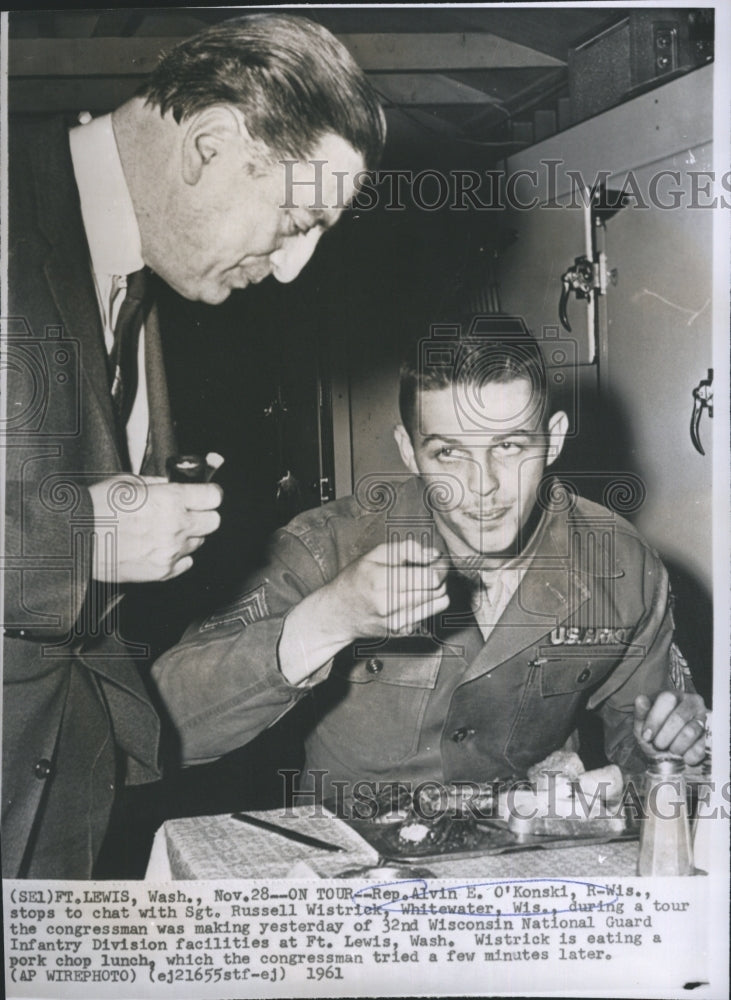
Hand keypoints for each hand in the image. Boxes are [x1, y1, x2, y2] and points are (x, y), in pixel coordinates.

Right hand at [89, 474, 222, 581]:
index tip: (205, 493)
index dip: (210, 493)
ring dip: (188, 535)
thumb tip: (176, 484)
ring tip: (164, 530)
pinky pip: (185, 562)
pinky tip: (160, 546)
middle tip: (188, 511)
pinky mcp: (162, 572)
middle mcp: (176, 527)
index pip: (214, 496)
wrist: (75, 539)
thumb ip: (160, 484)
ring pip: (199, 542)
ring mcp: (171, 552)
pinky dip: (178, 555)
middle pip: (213, 521)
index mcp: (171, 500)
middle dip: (203, 514)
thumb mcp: (129, 482)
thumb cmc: (97, 507)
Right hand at [325, 538, 449, 640]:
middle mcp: (389, 606)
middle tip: (429, 569)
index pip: (430, 578)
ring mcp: (396, 623)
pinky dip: (425, 604)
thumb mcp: (374, 555)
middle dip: (439, 577)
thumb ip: (406, 549)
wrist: (337, 614)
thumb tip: (434, 555)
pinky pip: (429, 615)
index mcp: (380, 581)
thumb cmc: (356, 580)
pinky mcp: (402, 633)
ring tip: (421, 582)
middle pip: (438, 591)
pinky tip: (409, 598)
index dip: (439, 567)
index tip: (436, 560)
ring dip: (436, 590)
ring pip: (439, 604)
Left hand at [633, 691, 706, 765]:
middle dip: (664, 736)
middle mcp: (691, 703)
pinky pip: (699, 749)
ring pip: (690, 733)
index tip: (647, 735)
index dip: (655, 719)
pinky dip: (686, 756)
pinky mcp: (708, 738)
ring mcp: (702, 720)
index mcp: (673, 695)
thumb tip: (640, 700)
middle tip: (658, 745)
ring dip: (675, 747)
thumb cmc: (653, 735)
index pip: (667, 699)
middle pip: (679, 718)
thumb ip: (640, 713)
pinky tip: (681, 755)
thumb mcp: (642, 725)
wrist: (665, 755)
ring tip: (670, 748)